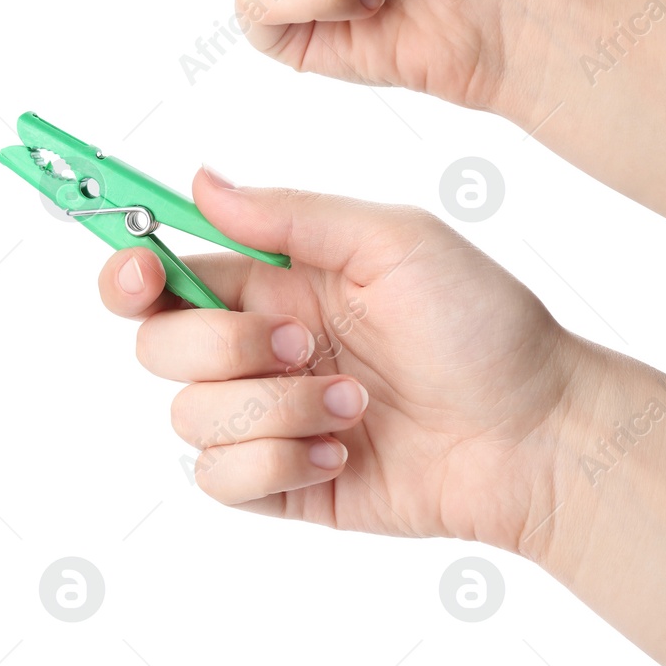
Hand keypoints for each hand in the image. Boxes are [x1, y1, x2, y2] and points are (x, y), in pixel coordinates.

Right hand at [100, 170, 588, 546]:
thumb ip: (288, 216)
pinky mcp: (276, 481)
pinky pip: (219, 478)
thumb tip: (200, 184)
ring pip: (188, 417)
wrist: (534, 436)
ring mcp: (262, 418)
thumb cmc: (483, 329)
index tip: (143, 274)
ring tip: (352, 409)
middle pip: (157, 346)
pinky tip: (340, 454)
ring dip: (273, 411)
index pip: (165, 274)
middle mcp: (256, 350)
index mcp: (273, 283)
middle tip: (302, 346)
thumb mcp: (393, 242)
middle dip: (221, 348)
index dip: (131, 273)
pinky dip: (276, 464)